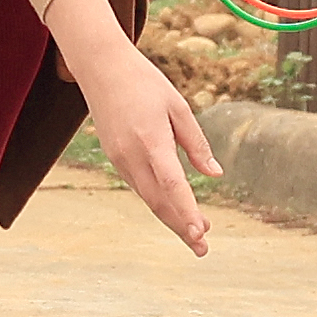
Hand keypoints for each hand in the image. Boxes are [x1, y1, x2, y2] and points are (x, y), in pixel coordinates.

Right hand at [63, 18, 218, 254]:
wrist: (101, 69)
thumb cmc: (145, 82)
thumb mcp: (178, 107)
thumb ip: (196, 143)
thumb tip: (215, 175)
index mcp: (151, 140)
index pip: (171, 184)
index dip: (186, 211)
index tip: (199, 233)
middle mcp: (132, 155)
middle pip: (158, 201)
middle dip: (180, 226)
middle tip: (203, 248)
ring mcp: (120, 159)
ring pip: (148, 197)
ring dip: (171, 216)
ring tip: (196, 231)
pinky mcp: (115, 157)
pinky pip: (139, 185)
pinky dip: (158, 200)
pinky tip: (173, 206)